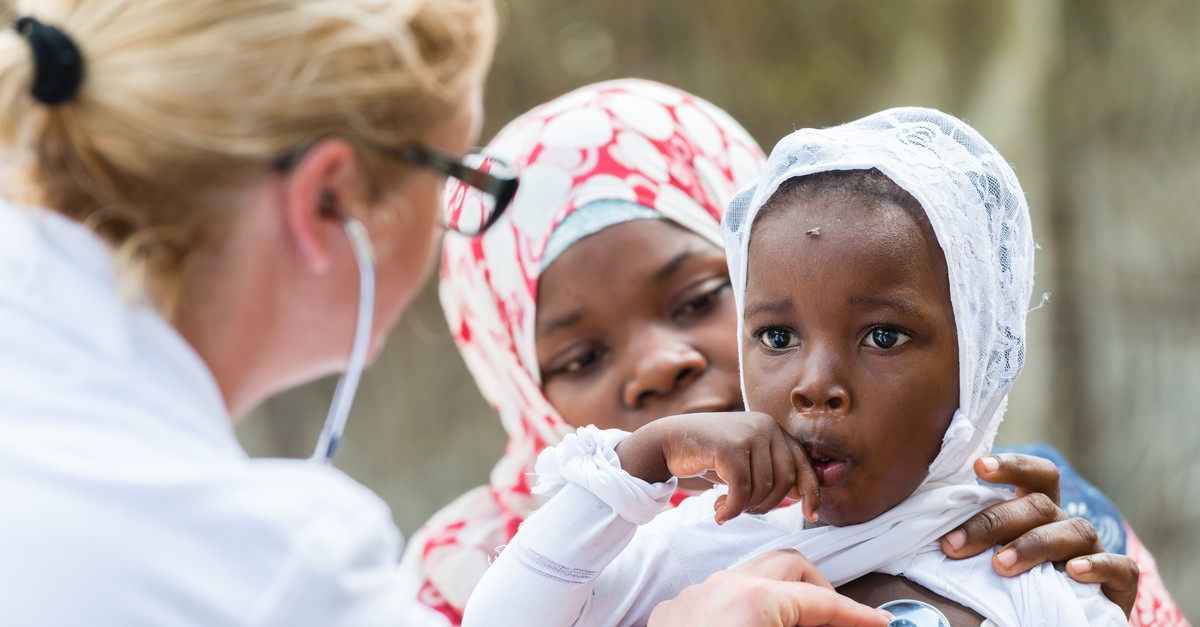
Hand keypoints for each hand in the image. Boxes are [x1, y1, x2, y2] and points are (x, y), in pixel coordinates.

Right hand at [616, 412, 818, 523]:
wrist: (668, 441)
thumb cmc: (710, 456)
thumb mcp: (747, 462)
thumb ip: (773, 472)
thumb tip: (806, 496)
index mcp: (773, 429)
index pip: (803, 463)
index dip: (812, 492)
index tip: (811, 516)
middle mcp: (765, 426)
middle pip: (785, 480)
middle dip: (767, 504)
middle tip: (744, 509)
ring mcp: (747, 433)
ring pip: (763, 487)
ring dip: (745, 507)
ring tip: (727, 507)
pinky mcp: (728, 446)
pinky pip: (741, 489)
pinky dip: (732, 508)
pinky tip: (719, 512)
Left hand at [648, 550, 890, 626]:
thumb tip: (836, 624)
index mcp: (755, 600)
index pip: (822, 601)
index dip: (856, 615)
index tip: (879, 625)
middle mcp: (722, 587)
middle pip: (788, 566)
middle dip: (819, 590)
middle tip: (839, 622)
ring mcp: (693, 596)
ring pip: (750, 576)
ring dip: (781, 596)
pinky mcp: (671, 613)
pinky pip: (716, 597)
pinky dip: (743, 610)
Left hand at [938, 453, 1138, 615]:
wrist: (1057, 620)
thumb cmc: (1013, 583)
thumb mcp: (989, 555)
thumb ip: (970, 540)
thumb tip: (927, 531)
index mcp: (1037, 511)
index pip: (1034, 475)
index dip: (1011, 465)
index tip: (978, 467)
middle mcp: (1066, 524)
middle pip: (1039, 505)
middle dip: (995, 522)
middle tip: (955, 546)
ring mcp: (1094, 551)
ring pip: (1077, 530)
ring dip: (1035, 545)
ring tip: (1000, 566)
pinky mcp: (1120, 582)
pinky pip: (1119, 567)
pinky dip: (1098, 566)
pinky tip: (1073, 573)